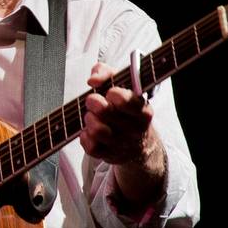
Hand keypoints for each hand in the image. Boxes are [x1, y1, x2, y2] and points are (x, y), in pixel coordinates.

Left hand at [81, 62, 165, 208]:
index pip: (128, 101)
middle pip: (106, 112)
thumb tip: (93, 80)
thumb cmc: (125, 107)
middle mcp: (134, 129)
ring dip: (89, 119)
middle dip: (94, 102)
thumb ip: (106, 72)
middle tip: (92, 100)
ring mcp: (122, 144)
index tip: (110, 92)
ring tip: (91, 116)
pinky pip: (91, 147)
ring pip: (98, 131)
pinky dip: (85, 136)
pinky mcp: (109, 155)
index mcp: (142, 110)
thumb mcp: (122, 85)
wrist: (139, 144)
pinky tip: (89, 131)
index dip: (114, 94)